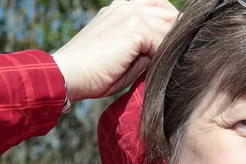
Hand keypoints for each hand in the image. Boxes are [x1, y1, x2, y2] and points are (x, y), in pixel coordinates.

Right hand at [52, 0, 177, 102]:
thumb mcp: (128, 55)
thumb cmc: (97, 72)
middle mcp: (128, 5)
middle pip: (170, 14)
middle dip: (175, 37)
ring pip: (170, 27)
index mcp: (123, 7)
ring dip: (171, 48)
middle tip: (173, 60)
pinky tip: (154, 69)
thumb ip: (148, 46)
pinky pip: (164, 42)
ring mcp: (132, 13)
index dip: (170, 27)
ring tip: (165, 66)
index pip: (160, 7)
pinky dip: (163, 57)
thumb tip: (170, 51)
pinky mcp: (135, 28)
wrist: (70, 74)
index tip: (171, 50)